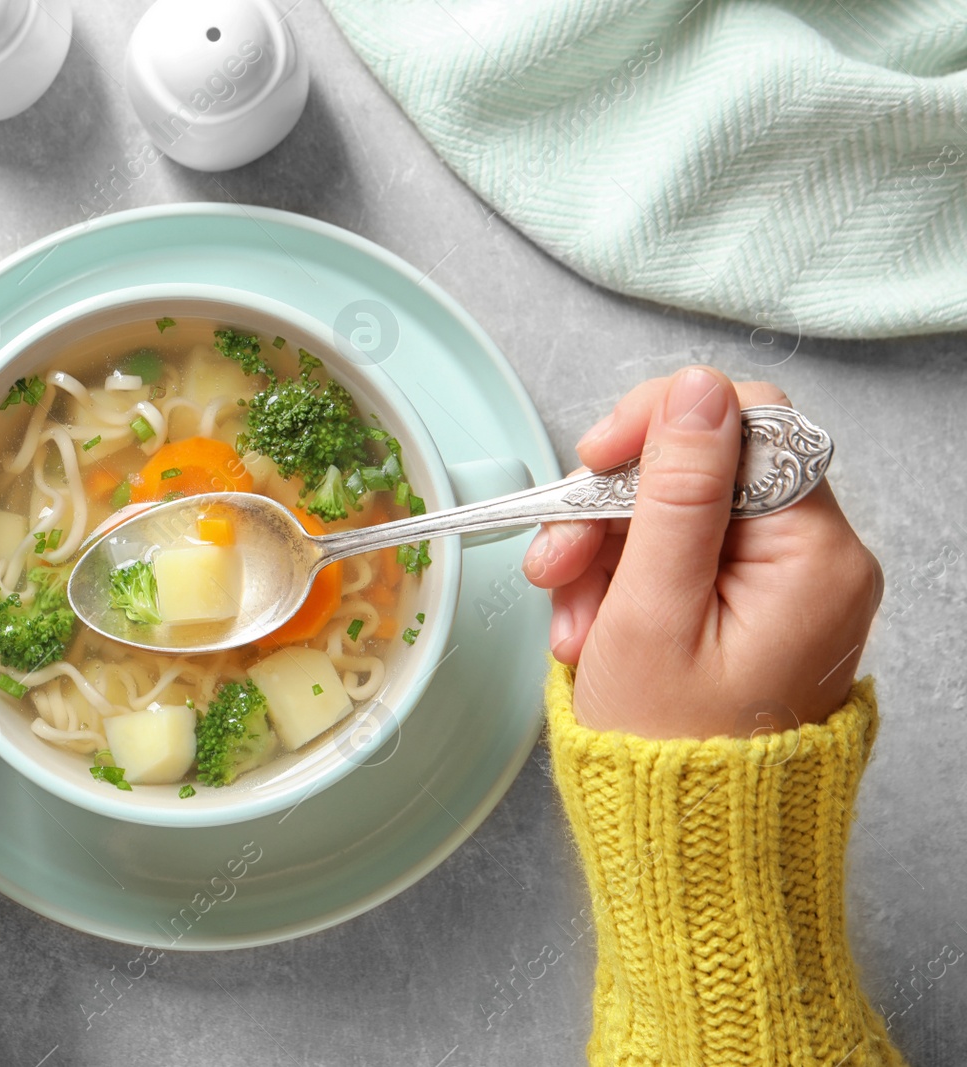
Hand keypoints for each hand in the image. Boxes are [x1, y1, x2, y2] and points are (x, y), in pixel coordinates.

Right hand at [523, 367, 882, 739]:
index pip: (749, 421)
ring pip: (680, 511)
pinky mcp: (756, 606)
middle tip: (558, 564)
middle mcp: (820, 560)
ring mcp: (789, 585)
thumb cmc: (668, 750)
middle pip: (706, 467)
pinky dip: (625, 583)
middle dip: (615, 508)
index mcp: (817, 557)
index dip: (660, 425)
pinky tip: (591, 632)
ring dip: (606, 555)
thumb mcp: (651, 611)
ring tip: (572, 627)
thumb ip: (675, 493)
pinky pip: (682, 556)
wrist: (686, 847)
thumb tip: (697, 390)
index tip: (591, 460)